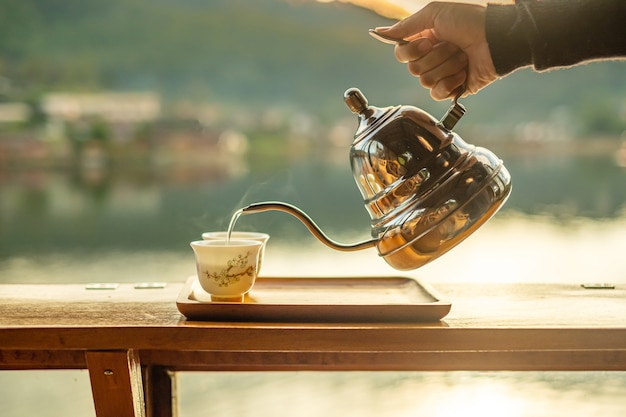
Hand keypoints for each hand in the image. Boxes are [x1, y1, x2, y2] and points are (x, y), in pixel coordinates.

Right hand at [375, 2, 496, 99]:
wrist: (498, 38)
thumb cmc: (470, 20)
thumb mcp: (435, 14)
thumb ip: (406, 26)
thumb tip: (379, 33)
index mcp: (424, 40)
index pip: (401, 54)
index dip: (411, 51)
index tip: (428, 42)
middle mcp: (432, 57)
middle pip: (413, 69)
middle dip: (435, 57)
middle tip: (453, 46)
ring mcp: (443, 73)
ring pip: (425, 81)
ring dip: (446, 67)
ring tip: (462, 57)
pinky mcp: (455, 88)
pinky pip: (437, 94)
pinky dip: (450, 82)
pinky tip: (463, 73)